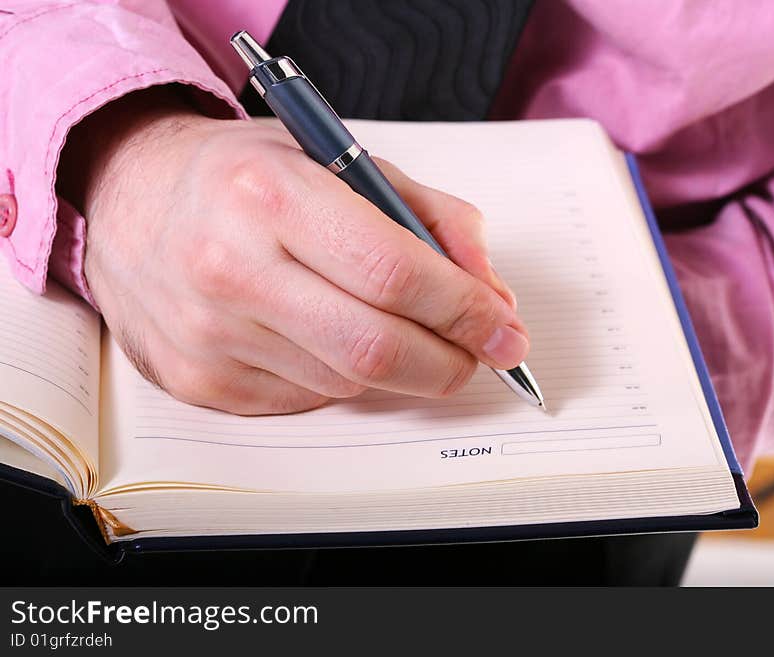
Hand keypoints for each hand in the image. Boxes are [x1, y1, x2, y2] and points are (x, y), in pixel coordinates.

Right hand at [58, 87, 526, 413]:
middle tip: (479, 353)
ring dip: (401, 368)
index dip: (466, 310)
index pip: (394, 272)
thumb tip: (488, 290)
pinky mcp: (202, 381)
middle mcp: (230, 268)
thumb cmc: (245, 177)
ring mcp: (210, 335)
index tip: (504, 327)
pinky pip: (309, 398)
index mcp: (269, 195)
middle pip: (375, 347)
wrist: (132, 201)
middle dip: (450, 361)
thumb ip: (430, 215)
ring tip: (409, 335)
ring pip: (348, 381)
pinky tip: (336, 339)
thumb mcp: (339, 160)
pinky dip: (346, 376)